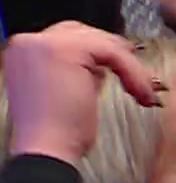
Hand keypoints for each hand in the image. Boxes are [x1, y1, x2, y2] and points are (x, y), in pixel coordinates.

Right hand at [3, 22, 163, 161]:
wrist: (46, 150)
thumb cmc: (56, 133)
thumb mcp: (66, 92)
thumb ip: (79, 72)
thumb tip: (102, 66)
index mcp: (24, 52)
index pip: (68, 38)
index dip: (99, 51)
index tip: (125, 68)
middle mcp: (29, 42)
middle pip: (83, 32)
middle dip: (115, 52)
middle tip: (140, 75)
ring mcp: (44, 43)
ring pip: (101, 42)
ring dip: (129, 66)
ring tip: (142, 91)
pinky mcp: (65, 50)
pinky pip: (111, 52)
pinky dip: (131, 71)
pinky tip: (139, 92)